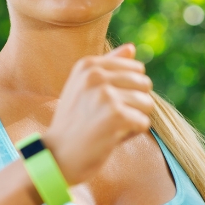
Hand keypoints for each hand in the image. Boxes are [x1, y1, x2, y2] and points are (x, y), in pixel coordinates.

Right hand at [42, 43, 155, 184]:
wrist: (57, 156)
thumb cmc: (73, 123)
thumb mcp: (84, 88)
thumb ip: (108, 66)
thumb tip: (132, 48)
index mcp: (88, 65)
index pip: (136, 68)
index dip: (127, 90)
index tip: (103, 104)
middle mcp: (95, 75)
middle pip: (144, 84)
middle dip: (133, 104)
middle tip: (107, 118)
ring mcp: (105, 95)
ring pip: (147, 103)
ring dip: (133, 120)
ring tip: (108, 128)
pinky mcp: (116, 115)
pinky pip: (144, 122)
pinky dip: (132, 134)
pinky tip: (110, 137)